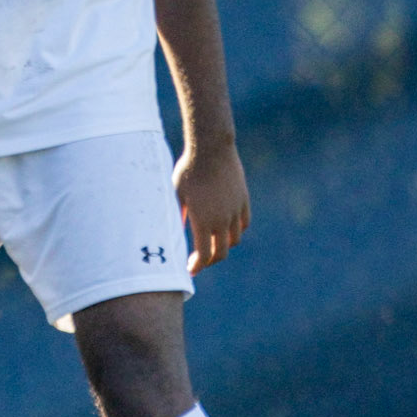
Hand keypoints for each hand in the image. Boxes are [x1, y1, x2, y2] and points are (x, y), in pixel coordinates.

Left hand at [175, 142, 249, 273]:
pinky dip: (236, 231)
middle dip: (210, 260)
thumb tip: (173, 234)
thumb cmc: (188, 170)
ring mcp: (235, 210)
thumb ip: (176, 216)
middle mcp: (222, 220)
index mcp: (203, 221)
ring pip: (235, 239)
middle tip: (200, 260)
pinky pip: (243, 223)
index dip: (197, 266)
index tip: (190, 268)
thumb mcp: (176, 194)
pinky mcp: (243, 200)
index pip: (204, 255)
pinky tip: (226, 229)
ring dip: (223, 246)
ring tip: (212, 243)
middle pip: (221, 252)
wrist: (211, 148)